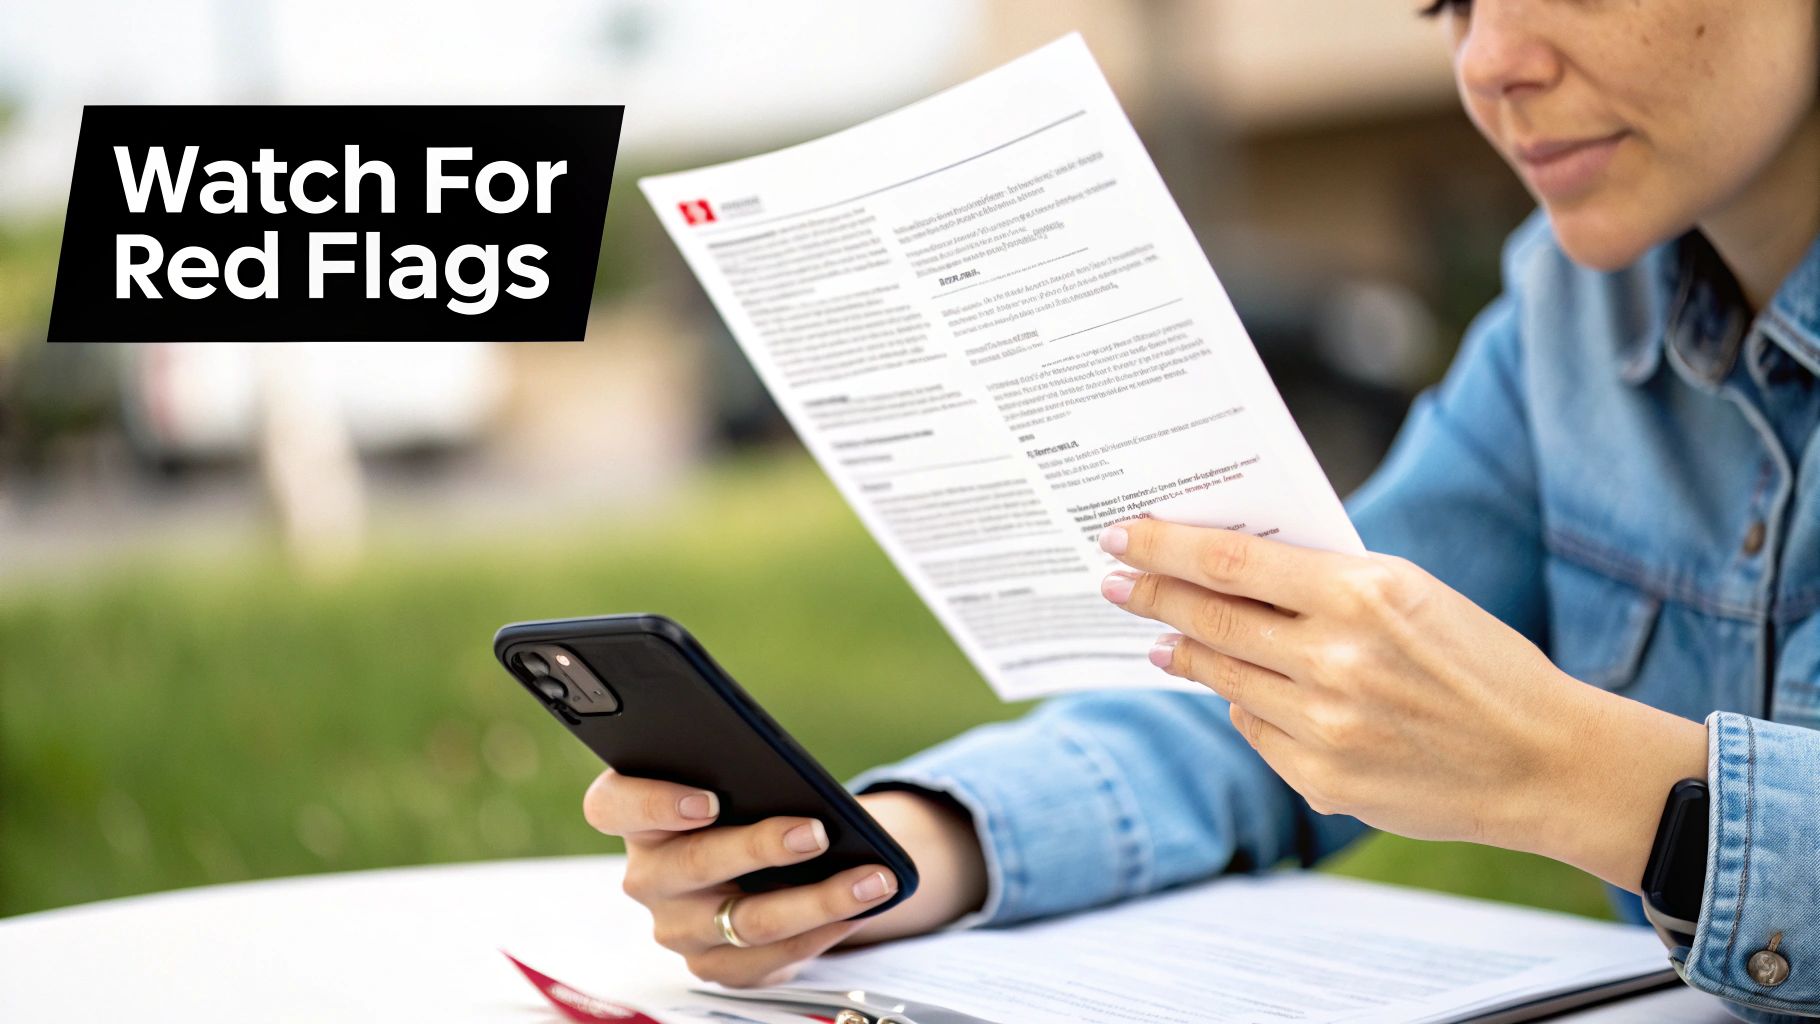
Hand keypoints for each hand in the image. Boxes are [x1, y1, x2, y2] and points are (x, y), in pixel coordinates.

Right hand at [583, 771, 985, 986]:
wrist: (762, 864)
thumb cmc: (745, 805)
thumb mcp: (737, 780)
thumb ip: (744, 772)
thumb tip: (798, 779)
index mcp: (635, 817)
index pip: (612, 805)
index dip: (653, 802)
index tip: (708, 799)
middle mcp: (647, 877)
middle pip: (694, 865)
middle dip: (761, 848)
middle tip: (815, 832)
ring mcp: (677, 928)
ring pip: (745, 921)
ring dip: (818, 900)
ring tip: (870, 878)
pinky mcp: (714, 965)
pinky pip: (770, 958)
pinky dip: (822, 932)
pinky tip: (859, 908)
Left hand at [1097, 518, 1705, 889]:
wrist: (1545, 760)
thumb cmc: (1479, 663)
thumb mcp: (1412, 594)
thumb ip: (1325, 582)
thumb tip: (1230, 571)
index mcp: (1363, 594)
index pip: (1230, 561)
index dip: (1163, 546)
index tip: (1119, 537)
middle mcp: (1336, 660)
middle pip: (1210, 620)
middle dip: (1151, 599)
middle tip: (1113, 584)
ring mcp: (1325, 726)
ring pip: (1221, 679)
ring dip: (1183, 655)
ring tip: (1159, 641)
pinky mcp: (1323, 779)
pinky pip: (1255, 729)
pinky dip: (1245, 706)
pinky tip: (1240, 693)